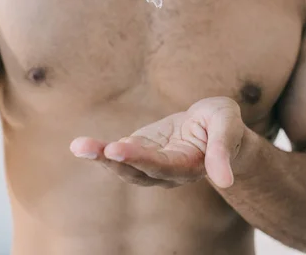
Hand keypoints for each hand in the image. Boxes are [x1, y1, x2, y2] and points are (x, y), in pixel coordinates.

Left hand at [70, 97, 248, 188]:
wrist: (214, 126)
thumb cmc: (223, 123)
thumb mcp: (227, 126)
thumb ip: (222, 150)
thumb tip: (224, 181)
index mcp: (189, 166)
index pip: (162, 166)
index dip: (140, 158)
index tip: (117, 149)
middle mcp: (167, 171)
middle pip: (137, 171)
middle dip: (111, 160)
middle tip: (86, 148)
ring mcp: (151, 163)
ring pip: (123, 166)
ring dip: (100, 156)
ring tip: (79, 146)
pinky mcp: (141, 151)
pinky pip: (119, 154)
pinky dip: (101, 151)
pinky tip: (82, 146)